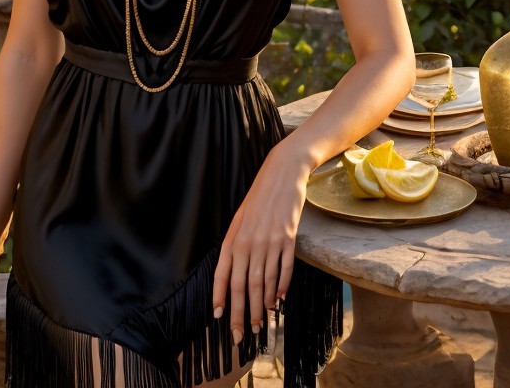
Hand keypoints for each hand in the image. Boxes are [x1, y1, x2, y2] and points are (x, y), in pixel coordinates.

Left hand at [211, 144, 310, 344]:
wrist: (282, 173)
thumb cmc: (258, 198)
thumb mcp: (240, 220)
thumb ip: (236, 246)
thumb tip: (237, 276)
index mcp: (233, 238)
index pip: (223, 274)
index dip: (220, 298)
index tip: (220, 318)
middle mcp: (249, 242)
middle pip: (243, 286)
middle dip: (241, 314)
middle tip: (241, 335)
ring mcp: (269, 242)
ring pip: (263, 283)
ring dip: (261, 307)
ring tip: (261, 325)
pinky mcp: (288, 239)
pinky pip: (284, 270)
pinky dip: (281, 288)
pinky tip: (278, 301)